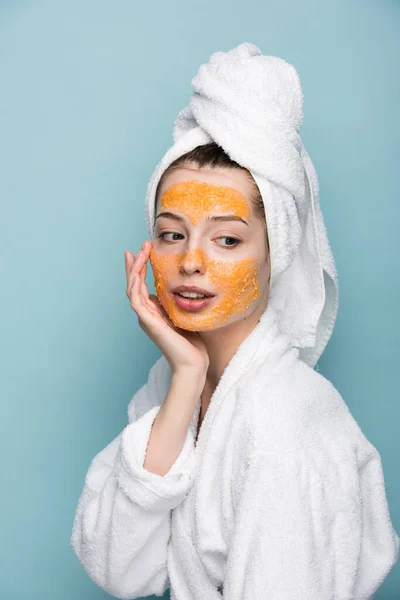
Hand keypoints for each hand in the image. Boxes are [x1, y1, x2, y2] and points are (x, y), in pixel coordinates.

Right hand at [125, 241, 208, 374]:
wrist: (192, 363)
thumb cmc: (192, 343)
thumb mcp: (184, 314)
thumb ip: (177, 301)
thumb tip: (182, 285)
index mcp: (153, 312)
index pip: (142, 285)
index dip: (140, 267)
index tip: (143, 250)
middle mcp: (146, 314)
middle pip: (133, 284)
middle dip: (135, 264)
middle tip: (139, 246)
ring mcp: (145, 319)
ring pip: (132, 289)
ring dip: (134, 270)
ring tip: (139, 253)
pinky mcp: (149, 323)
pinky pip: (136, 301)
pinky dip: (135, 286)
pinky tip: (138, 273)